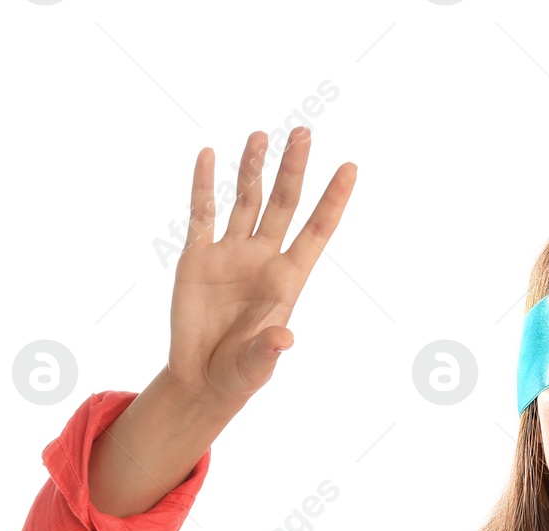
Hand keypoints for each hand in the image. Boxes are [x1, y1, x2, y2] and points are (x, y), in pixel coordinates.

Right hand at [166, 127, 356, 404]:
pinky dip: (204, 185)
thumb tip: (284, 339)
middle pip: (284, 204)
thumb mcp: (258, 364)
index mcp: (287, 279)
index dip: (333, 199)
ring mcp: (231, 255)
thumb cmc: (241, 373)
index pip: (316, 230)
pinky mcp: (197, 259)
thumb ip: (269, 349)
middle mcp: (263, 259)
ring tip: (261, 134)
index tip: (351, 167)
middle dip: (294, 169)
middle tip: (304, 133)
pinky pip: (202, 215)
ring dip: (252, 167)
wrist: (202, 378)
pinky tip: (209, 156)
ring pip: (246, 201)